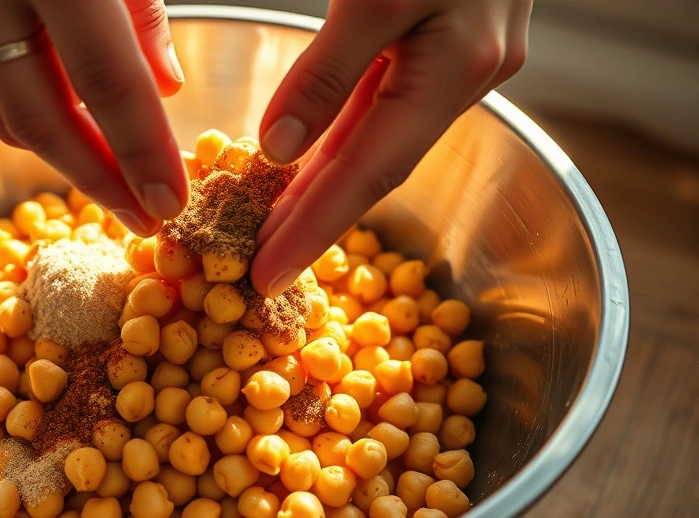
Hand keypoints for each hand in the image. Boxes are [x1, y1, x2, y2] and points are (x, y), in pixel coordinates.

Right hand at [0, 0, 188, 236]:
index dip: (139, 149)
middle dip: (99, 180)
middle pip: (44, 117)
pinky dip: (37, 120)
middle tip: (145, 219)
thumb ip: (144, 9)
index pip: (106, 81)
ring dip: (67, 161)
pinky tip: (79, 139)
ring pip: (11, 114)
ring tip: (120, 190)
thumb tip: (165, 86)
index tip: (171, 202)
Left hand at [251, 0, 531, 296]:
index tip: (267, 274)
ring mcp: (457, 59)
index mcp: (457, 68)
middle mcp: (464, 75)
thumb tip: (279, 151)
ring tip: (270, 227)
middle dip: (313, 219)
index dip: (317, 227)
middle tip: (258, 269)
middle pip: (374, 165)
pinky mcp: (441, 40)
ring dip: (322, 185)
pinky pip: (380, 106)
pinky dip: (338, 139)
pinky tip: (303, 164)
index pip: (371, 170)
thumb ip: (330, 72)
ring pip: (376, 138)